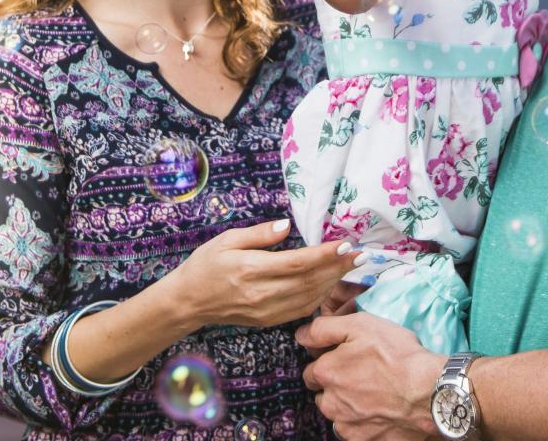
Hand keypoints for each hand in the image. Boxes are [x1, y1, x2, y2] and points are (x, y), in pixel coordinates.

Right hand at [170, 219, 365, 329]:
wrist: (187, 303)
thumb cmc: (205, 265)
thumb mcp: (226, 240)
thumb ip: (259, 235)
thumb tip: (286, 226)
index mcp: (251, 270)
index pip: (297, 263)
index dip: (324, 255)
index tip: (345, 244)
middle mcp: (261, 294)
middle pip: (309, 282)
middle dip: (338, 268)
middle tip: (360, 254)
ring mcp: (265, 311)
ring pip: (309, 298)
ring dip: (333, 282)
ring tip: (350, 266)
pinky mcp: (267, 321)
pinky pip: (300, 310)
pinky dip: (319, 297)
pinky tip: (330, 284)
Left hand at [298, 313, 444, 440]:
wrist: (428, 392)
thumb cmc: (396, 354)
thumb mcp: (360, 325)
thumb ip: (324, 328)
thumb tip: (300, 335)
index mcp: (326, 373)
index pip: (312, 368)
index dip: (329, 359)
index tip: (347, 355)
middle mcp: (330, 403)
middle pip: (322, 392)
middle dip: (335, 382)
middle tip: (362, 371)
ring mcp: (346, 425)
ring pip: (337, 412)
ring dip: (347, 402)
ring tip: (373, 389)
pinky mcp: (364, 440)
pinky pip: (354, 429)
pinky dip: (362, 420)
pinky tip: (379, 406)